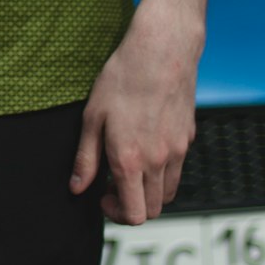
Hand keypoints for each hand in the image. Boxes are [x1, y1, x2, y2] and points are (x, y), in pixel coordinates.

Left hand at [70, 4, 201, 224]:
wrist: (162, 49)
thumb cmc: (123, 77)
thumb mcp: (93, 116)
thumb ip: (85, 158)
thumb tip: (77, 188)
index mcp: (130, 160)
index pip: (134, 215)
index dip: (116, 213)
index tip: (102, 195)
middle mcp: (158, 162)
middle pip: (152, 210)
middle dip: (131, 206)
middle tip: (113, 184)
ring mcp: (177, 151)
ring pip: (168, 193)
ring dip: (149, 192)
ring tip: (130, 168)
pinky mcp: (188, 138)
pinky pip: (178, 170)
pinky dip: (163, 173)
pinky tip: (147, 147)